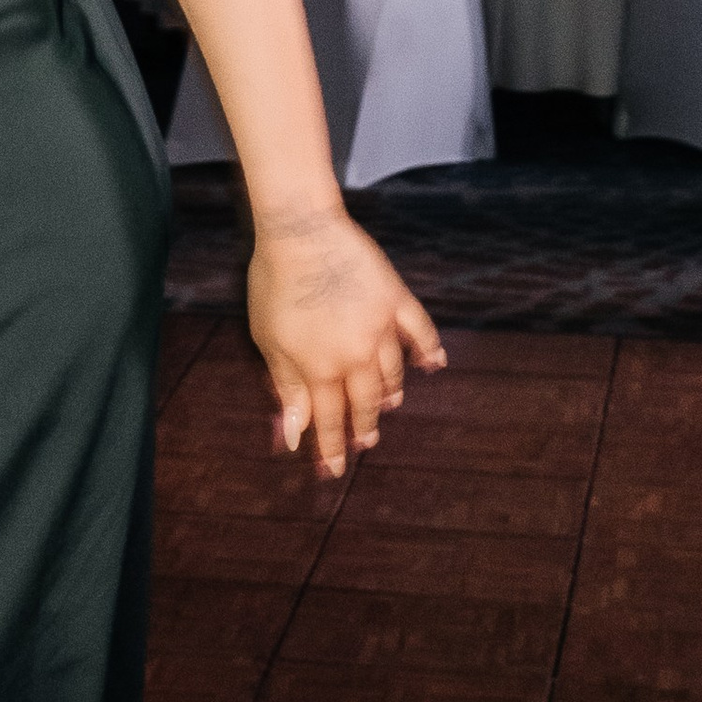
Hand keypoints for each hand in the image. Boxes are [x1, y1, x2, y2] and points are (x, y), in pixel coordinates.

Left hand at [248, 209, 444, 481]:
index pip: (328, 419)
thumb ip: (287, 386)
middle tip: (365, 440)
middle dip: (363, 425)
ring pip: (393, 374)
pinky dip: (428, 350)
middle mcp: (356, 356)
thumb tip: (293, 433)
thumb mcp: (269, 341)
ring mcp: (381, 328)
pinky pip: (421, 331)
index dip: (331, 446)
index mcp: (320, 368)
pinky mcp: (397, 300)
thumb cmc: (275, 283)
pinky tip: (433, 365)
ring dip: (390, 394)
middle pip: (364, 401)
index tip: (334, 470)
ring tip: (388, 406)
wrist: (301, 231)